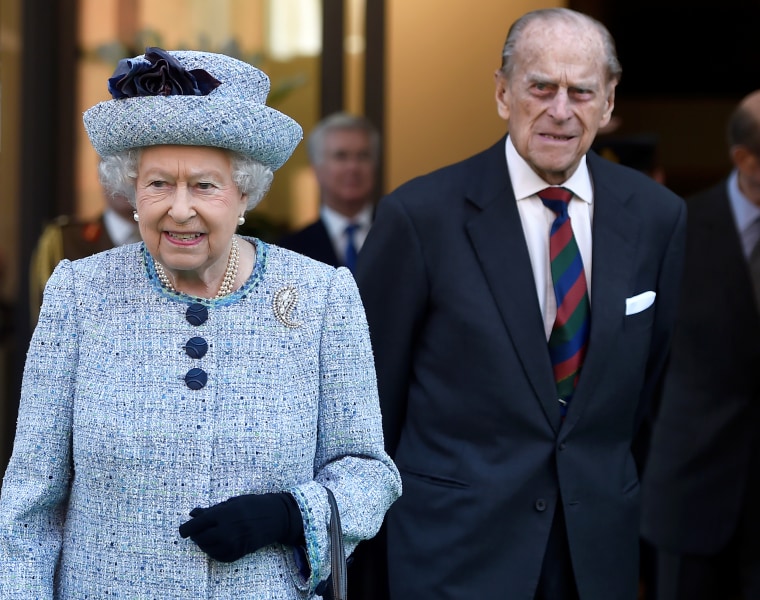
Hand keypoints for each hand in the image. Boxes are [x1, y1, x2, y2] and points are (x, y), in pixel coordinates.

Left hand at [179, 492, 302, 562]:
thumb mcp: (231, 502)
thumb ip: (211, 509)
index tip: (183, 531)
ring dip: (204, 544)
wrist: (276, 517)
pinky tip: (216, 545)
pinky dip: (214, 552)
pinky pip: (220, 557)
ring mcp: (233, 543)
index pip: (197, 525)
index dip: (186, 529)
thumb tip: (192, 514)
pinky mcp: (239, 552)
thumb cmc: (252, 505)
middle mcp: (227, 530)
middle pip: (201, 539)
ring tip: (207, 537)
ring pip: (208, 549)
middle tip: (197, 533)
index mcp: (223, 514)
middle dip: (196, 536)